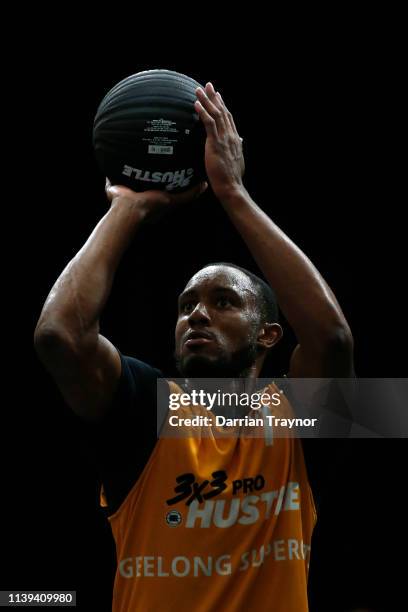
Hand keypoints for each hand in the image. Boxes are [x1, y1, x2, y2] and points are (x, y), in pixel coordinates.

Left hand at [105, 179, 207, 221]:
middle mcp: (160, 204)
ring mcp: (167, 204)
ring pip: (183, 196)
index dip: (165, 188)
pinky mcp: (171, 202)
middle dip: (182, 187)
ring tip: (200, 180)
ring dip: (192, 190)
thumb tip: (108, 176)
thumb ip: (113, 183)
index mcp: (148, 202)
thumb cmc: (119, 203)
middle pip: (174, 194)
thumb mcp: (115, 189)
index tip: (170, 181)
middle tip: (190, 178)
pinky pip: (187, 196)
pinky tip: (203, 184)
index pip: (159, 194)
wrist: (127, 209)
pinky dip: (195, 191)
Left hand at [195, 83, 244, 201]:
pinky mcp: (216, 143)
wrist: (232, 187)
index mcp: (235, 140)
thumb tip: (241, 140)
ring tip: (198, 89)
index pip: (228, 118)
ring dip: (206, 100)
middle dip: (214, 97)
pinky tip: (196, 103)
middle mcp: (231, 136)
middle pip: (222, 111)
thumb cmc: (232, 178)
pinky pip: (209, 124)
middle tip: (208, 85)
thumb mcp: (238, 160)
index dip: (223, 106)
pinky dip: (202, 112)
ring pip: (215, 114)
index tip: (218, 96)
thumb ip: (238, 148)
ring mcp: (224, 139)